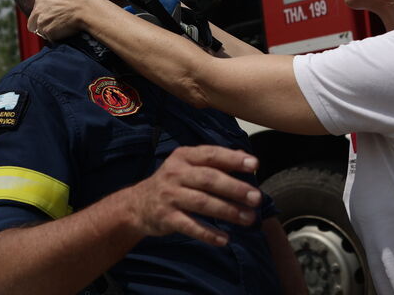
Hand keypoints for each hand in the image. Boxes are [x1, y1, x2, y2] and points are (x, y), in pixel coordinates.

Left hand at [28, 0, 91, 41]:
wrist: (89, 11)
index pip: (37, 10)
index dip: (48, 13)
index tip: (60, 13)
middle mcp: (38, 11)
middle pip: (36, 22)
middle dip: (46, 23)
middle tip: (61, 22)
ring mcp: (42, 23)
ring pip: (42, 31)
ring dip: (51, 30)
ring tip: (64, 26)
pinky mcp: (49, 33)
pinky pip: (50, 38)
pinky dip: (57, 37)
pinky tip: (66, 31)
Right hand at [125, 145, 261, 245]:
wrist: (137, 205)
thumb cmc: (173, 182)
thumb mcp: (188, 165)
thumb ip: (215, 161)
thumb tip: (245, 157)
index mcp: (184, 156)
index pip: (211, 154)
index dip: (233, 159)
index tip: (255, 164)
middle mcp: (176, 173)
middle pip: (209, 179)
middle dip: (235, 188)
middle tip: (256, 198)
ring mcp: (170, 196)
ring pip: (202, 203)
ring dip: (228, 211)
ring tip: (249, 219)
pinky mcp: (166, 217)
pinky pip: (190, 226)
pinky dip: (208, 233)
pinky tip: (225, 239)